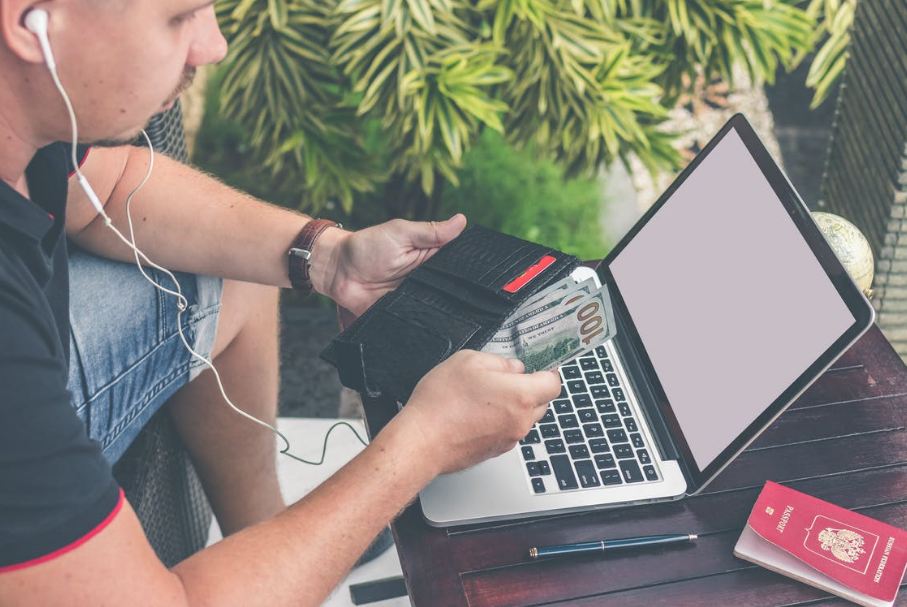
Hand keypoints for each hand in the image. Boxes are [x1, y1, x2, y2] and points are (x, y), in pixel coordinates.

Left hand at [310, 214, 467, 315]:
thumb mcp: (401, 233)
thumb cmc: (366, 246)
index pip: (457, 265)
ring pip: (437, 309)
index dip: (470, 269)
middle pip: (450, 291)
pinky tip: (433, 327)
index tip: (488, 275)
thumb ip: (430, 231)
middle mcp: (425, 280)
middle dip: (461, 295)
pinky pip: (416, 323)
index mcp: (430, 258)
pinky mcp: (400, 315)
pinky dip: (423, 325)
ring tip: (458, 315)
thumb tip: (462, 220)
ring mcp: (414, 299)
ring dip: (443, 311)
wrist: (336, 271)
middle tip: (476, 299)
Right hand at [396, 350, 562, 475]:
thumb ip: (499, 361)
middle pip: (541, 402)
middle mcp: (520, 421)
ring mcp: (509, 439)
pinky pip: (506, 430)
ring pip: (523, 418)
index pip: (553, 384)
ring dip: (512, 406)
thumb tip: (512, 368)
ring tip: (484, 396)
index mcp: (521, 396)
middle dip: (529, 389)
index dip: (547, 372)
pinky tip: (474, 412)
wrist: (421, 442)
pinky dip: (498, 421)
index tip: (539, 366)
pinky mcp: (494, 451)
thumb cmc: (442, 403)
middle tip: (504, 378)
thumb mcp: (468, 361)